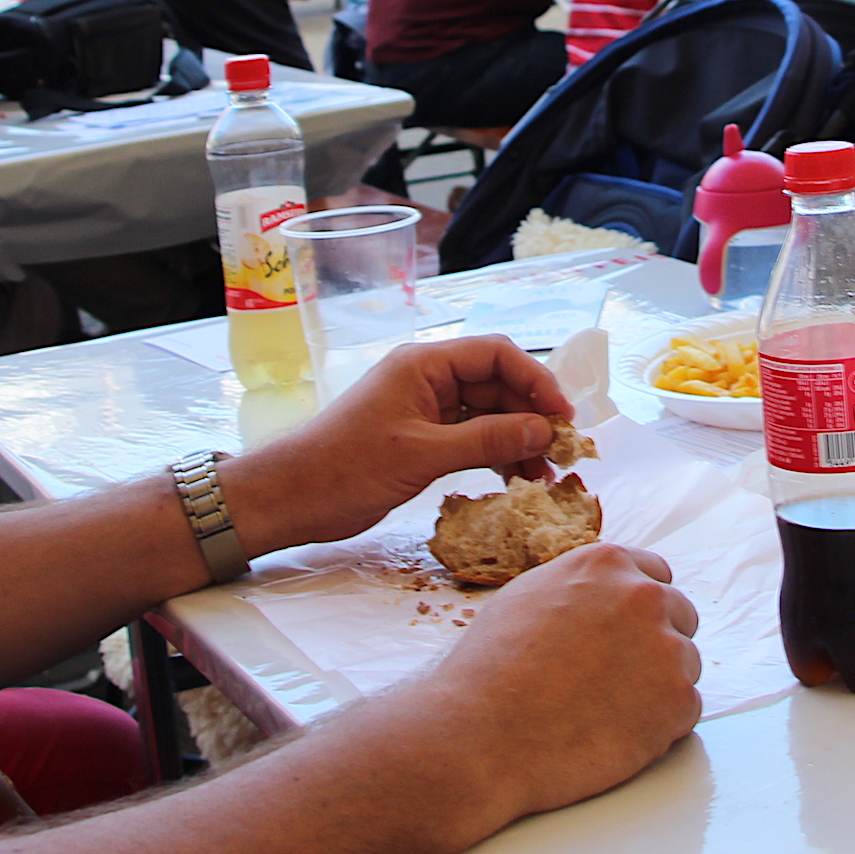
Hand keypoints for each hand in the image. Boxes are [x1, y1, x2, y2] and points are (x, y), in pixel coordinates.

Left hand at [223, 337, 570, 552]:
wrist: (291, 498)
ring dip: (517, 441)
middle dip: (531, 416)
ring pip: (488, 415)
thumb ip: (486, 440)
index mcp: (425, 364)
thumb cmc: (346, 468)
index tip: (562, 416)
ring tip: (543, 477)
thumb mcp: (422, 454)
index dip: (536, 380)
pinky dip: (495, 455)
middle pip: (498, 385)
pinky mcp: (421, 439)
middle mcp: (428, 380)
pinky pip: (472, 438)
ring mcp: (425, 410)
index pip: (497, 354)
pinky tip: (515, 479)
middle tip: (561, 454)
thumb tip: (542, 432)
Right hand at [419, 543, 701, 820]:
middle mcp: (644, 596)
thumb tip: (601, 596)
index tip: (625, 635)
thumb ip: (579, 589)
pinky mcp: (678, 701)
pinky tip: (613, 734)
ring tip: (602, 712)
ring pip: (684, 665)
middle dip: (655, 645)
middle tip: (615, 680)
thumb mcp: (528, 598)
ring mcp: (667, 648)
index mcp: (606, 565)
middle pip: (679, 616)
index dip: (638, 611)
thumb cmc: (491, 672)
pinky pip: (685, 710)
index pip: (655, 576)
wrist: (482, 735)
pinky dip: (659, 727)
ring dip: (657, 687)